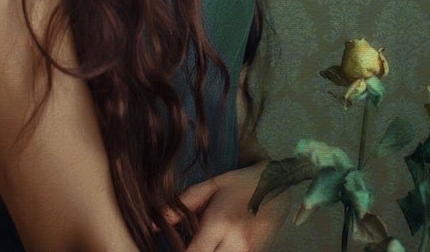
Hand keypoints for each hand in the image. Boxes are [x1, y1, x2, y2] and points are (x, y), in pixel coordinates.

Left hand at [164, 161, 293, 251]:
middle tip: (189, 243)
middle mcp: (236, 243)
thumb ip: (181, 206)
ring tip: (204, 242)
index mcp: (220, 223)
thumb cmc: (240, 183)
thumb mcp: (210, 186)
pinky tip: (216, 246)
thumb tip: (150, 224)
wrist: (279, 185)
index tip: (168, 248)